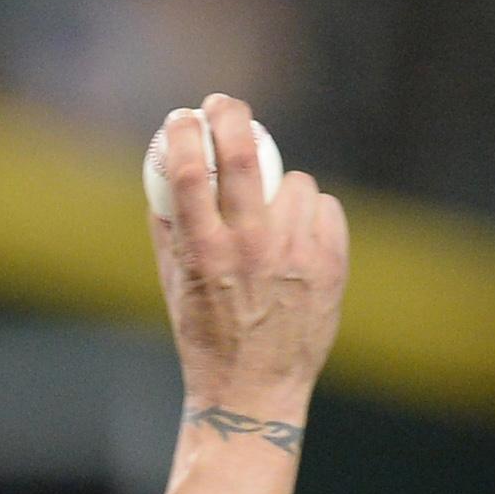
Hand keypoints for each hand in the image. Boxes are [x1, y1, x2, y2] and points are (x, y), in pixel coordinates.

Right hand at [150, 94, 347, 422]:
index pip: (189, 172)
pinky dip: (308, 215)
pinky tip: (296, 242)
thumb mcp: (174, 286)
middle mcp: (250, 246)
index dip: (182, 133)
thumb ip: (168, 230)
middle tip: (222, 105)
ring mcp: (295, 252)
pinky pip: (323, 207)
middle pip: (243, 154)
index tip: (180, 118)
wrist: (254, 388)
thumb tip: (163, 175)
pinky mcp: (330, 259)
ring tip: (270, 220)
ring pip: (294, 181)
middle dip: (230, 116)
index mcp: (204, 252)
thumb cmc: (206, 337)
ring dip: (279, 188)